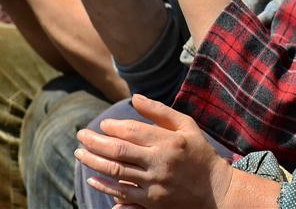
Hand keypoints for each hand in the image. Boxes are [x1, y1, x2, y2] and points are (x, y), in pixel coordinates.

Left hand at [75, 94, 233, 208]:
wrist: (215, 190)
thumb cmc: (199, 153)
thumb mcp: (186, 125)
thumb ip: (160, 111)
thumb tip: (135, 97)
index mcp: (168, 141)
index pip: (132, 131)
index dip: (112, 127)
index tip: (102, 124)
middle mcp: (160, 162)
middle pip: (118, 150)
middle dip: (94, 142)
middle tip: (81, 135)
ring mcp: (155, 183)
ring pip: (116, 172)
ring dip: (93, 162)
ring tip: (80, 154)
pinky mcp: (152, 202)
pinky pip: (122, 193)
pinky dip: (104, 186)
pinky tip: (92, 178)